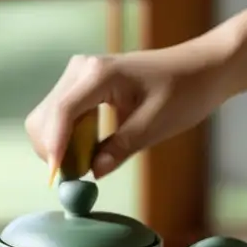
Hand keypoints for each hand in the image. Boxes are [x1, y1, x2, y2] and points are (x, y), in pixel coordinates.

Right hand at [24, 0, 246, 178]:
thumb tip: (91, 174)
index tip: (56, 178)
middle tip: (81, 175)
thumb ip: (120, 149)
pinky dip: (67, 139)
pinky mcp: (81, 85)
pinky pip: (60, 117)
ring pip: (47, 119)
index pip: (62, 113)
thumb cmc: (186, 91)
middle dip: (54, 152)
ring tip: (91, 161)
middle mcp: (81, 69)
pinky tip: (92, 148)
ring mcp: (78, 75)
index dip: (54, 148)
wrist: (202, 67)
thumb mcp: (156, 125)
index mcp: (99, 74)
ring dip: (60, 147)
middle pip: (44, 117)